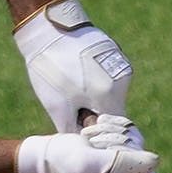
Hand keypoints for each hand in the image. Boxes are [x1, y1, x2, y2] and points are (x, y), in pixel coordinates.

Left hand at [13, 0, 131, 135]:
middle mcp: (122, 80)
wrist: (49, 29)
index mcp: (110, 95)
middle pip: (113, 110)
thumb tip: (82, 143)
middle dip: (95, 115)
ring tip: (72, 87)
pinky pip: (109, 76)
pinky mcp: (115, 53)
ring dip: (96, 97)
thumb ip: (73, 130)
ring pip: (111, 93)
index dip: (98, 134)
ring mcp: (121, 64)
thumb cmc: (51, 70)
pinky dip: (96, 81)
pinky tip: (77, 73)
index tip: (81, 129)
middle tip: (72, 107)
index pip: (113, 128)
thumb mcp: (57, 107)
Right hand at [15, 115, 158, 172]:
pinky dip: (111, 127)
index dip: (130, 160)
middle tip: (92, 145)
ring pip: (135, 143)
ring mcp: (119, 172)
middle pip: (142, 157)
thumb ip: (123, 163)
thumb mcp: (92, 163)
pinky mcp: (115, 156)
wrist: (42, 156)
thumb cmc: (62, 162)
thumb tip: (154, 161)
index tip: (106, 154)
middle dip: (116, 144)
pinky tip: (93, 130)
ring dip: (110, 134)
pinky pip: (128, 134)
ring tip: (88, 139)